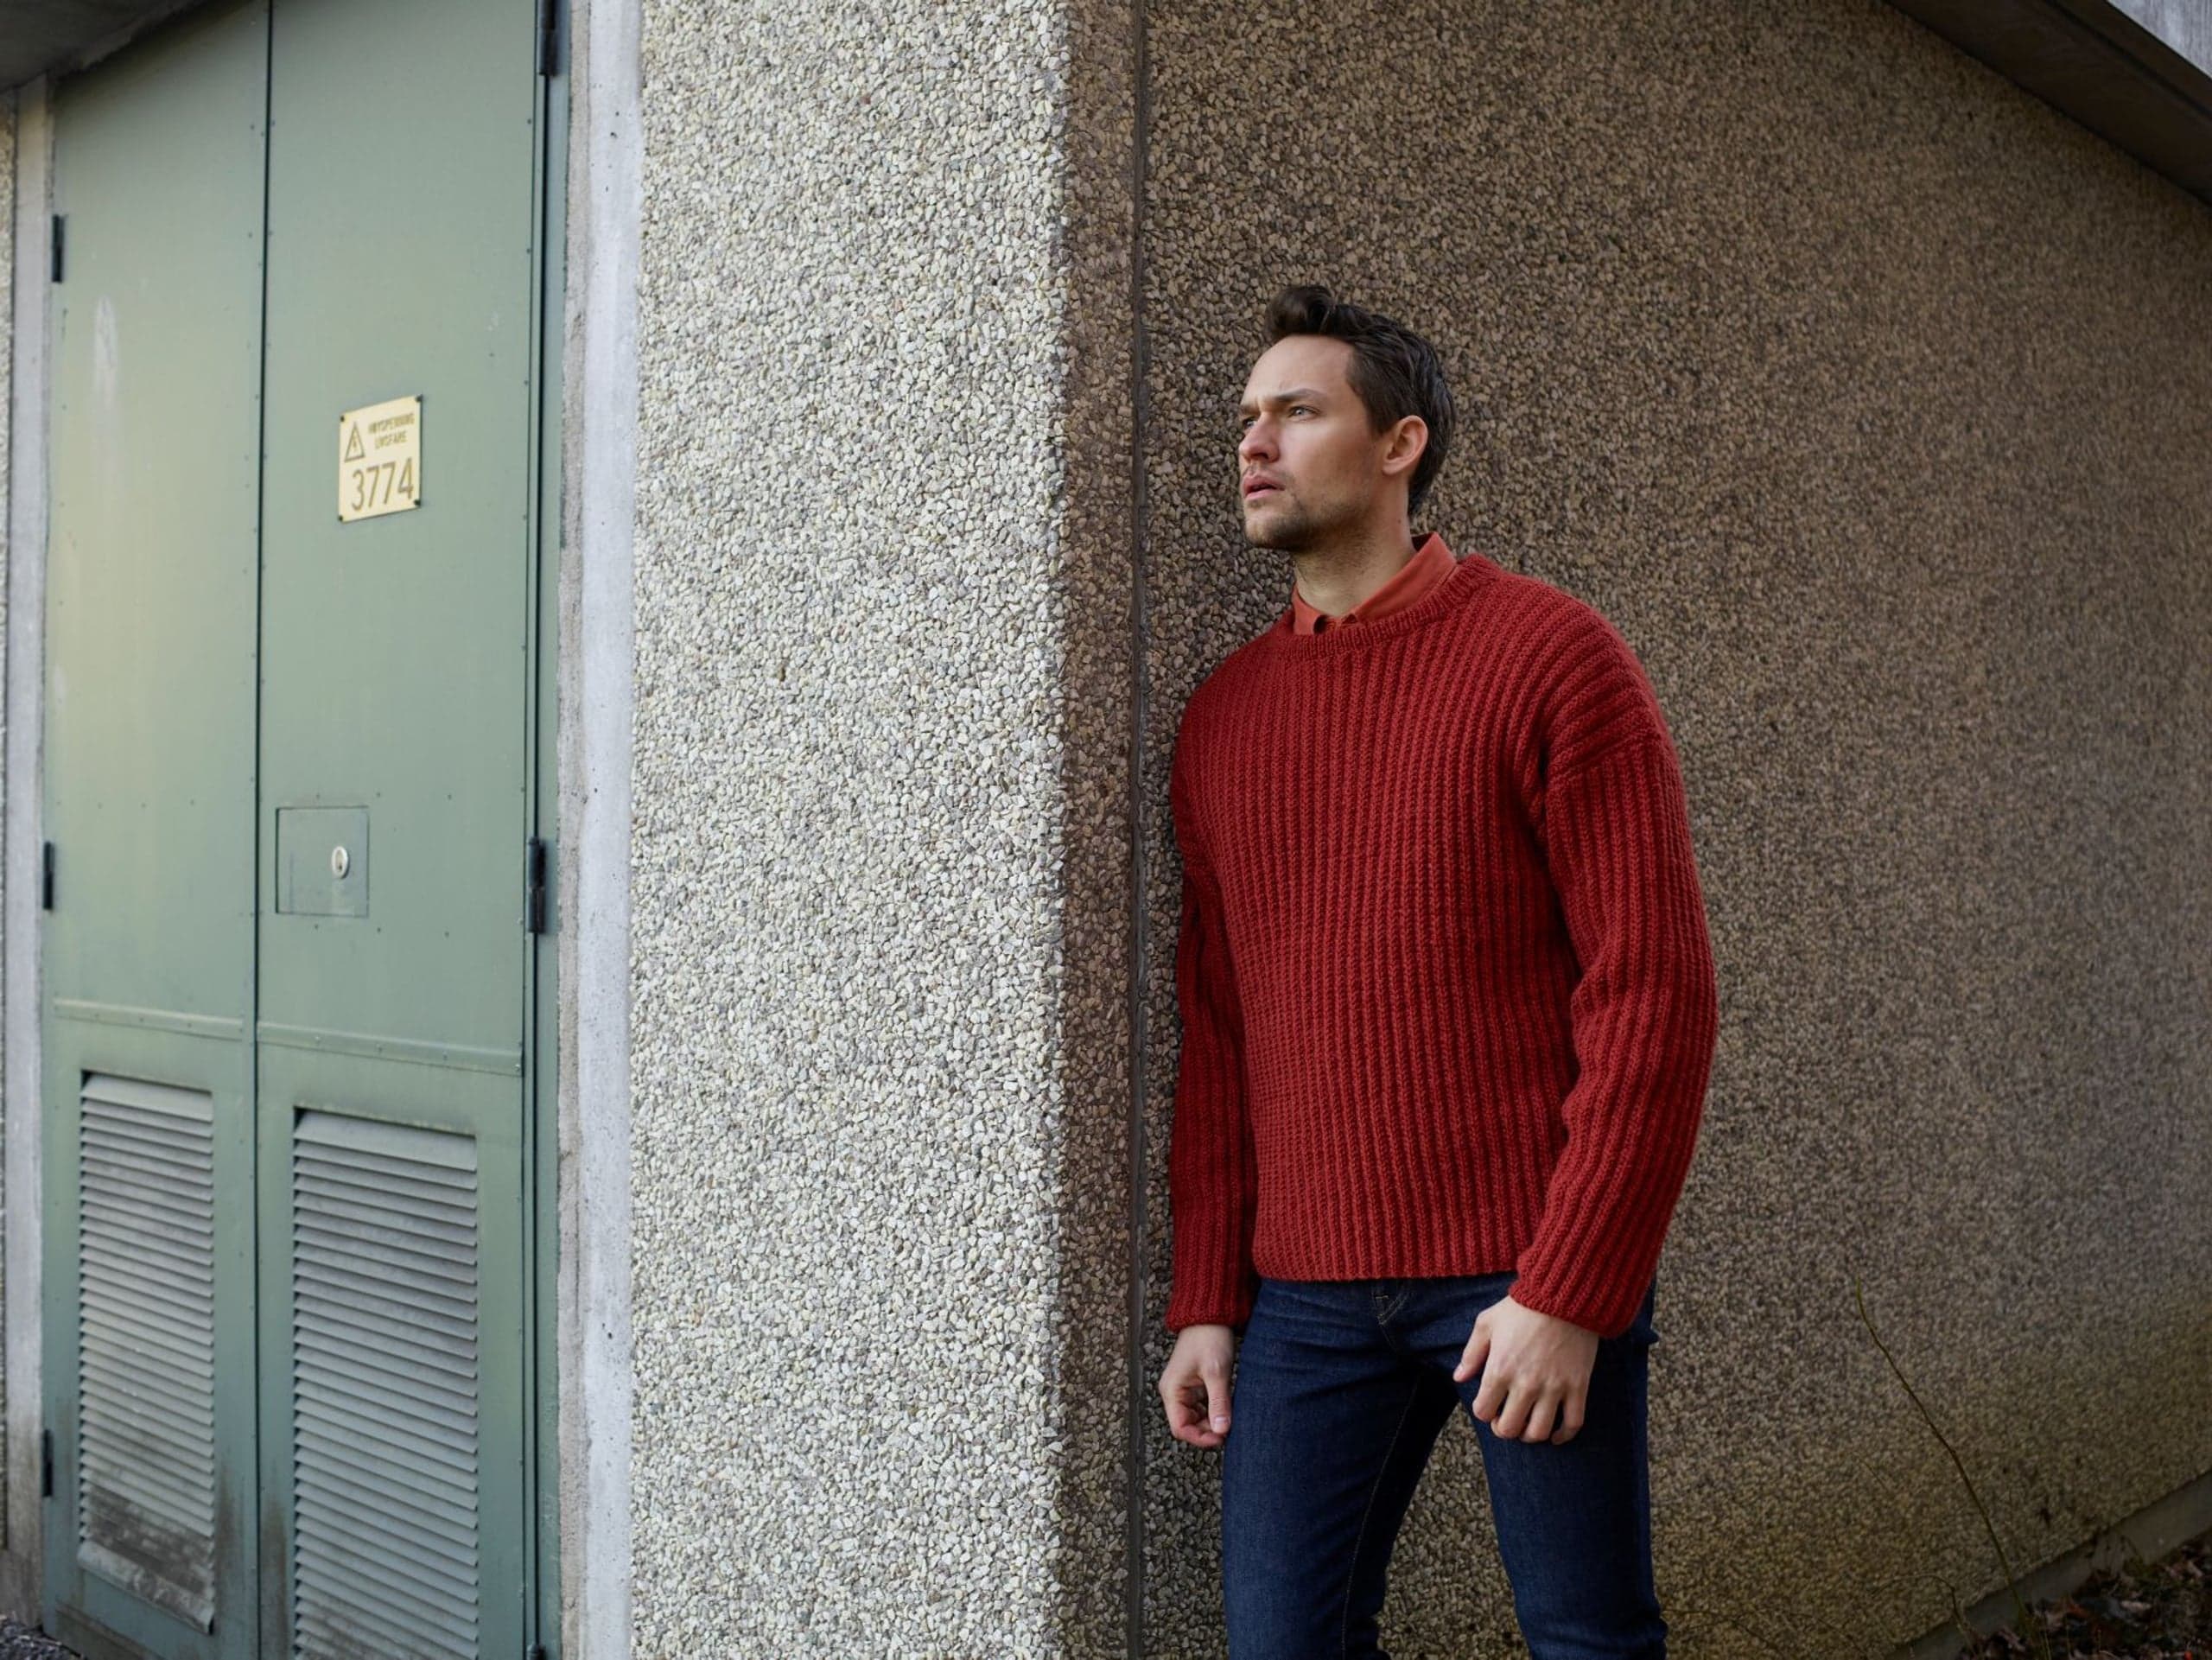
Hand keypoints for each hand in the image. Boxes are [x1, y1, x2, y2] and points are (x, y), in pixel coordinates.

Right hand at [1159, 1324, 1236, 1448]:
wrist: (1211, 1316)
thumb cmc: (1210, 1339)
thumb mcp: (1217, 1372)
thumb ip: (1218, 1403)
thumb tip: (1221, 1431)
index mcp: (1172, 1390)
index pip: (1180, 1428)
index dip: (1199, 1438)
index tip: (1221, 1438)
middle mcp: (1173, 1392)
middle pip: (1187, 1425)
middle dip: (1207, 1431)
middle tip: (1229, 1428)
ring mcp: (1183, 1389)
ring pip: (1195, 1418)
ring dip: (1211, 1422)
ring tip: (1229, 1418)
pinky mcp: (1193, 1385)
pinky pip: (1200, 1407)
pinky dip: (1213, 1411)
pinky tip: (1226, 1408)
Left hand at [1452, 1292, 1598, 1444]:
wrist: (1563, 1296)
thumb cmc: (1521, 1308)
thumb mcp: (1487, 1323)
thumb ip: (1471, 1353)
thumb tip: (1459, 1378)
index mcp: (1499, 1369)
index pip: (1483, 1412)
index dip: (1483, 1411)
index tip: (1489, 1404)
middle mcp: (1525, 1384)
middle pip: (1509, 1429)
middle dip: (1503, 1428)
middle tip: (1507, 1418)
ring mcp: (1553, 1388)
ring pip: (1538, 1432)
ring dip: (1530, 1435)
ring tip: (1528, 1424)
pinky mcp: (1577, 1386)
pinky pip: (1573, 1424)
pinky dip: (1563, 1436)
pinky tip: (1554, 1434)